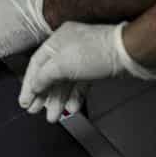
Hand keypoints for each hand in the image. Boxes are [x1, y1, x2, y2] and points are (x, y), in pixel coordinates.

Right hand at [19, 22, 155, 122]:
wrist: (129, 53)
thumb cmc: (98, 52)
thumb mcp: (61, 65)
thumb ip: (44, 76)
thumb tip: (34, 86)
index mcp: (57, 40)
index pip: (36, 64)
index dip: (29, 84)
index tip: (25, 101)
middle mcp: (68, 47)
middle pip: (50, 75)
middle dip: (43, 95)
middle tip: (36, 110)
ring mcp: (83, 58)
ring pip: (65, 83)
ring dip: (58, 100)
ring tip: (53, 116)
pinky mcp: (96, 69)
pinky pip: (80, 85)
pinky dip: (75, 97)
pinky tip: (72, 108)